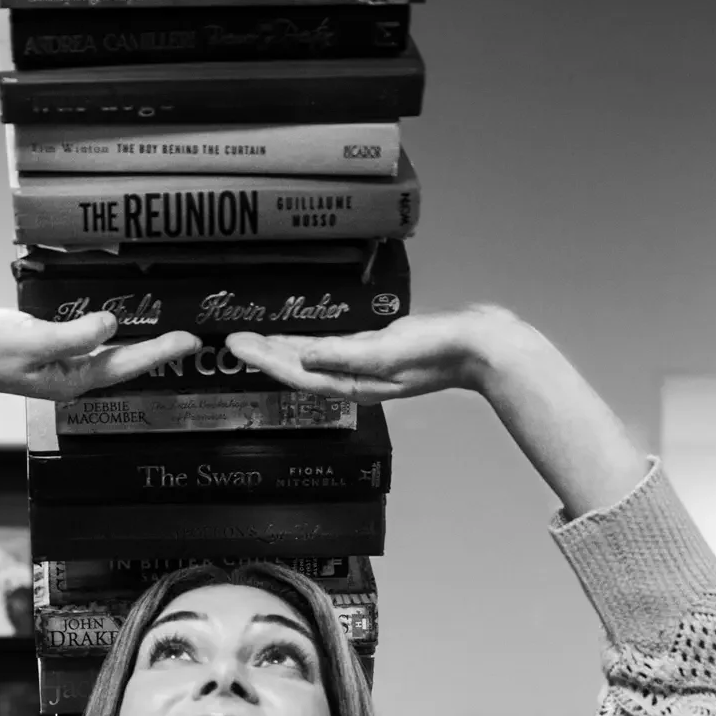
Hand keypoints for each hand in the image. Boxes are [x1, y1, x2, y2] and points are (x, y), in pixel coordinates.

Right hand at [0, 307, 199, 401]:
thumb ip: (75, 335)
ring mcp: (51, 364)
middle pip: (121, 363)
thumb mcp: (34, 338)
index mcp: (70, 379)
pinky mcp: (37, 348)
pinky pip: (79, 341)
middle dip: (154, 351)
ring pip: (102, 354)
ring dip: (130, 343)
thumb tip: (111, 325)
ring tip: (157, 330)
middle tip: (187, 337)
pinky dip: (99, 332)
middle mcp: (66, 376)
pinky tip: (106, 321)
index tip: (191, 341)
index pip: (126, 364)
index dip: (161, 352)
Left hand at [225, 306, 523, 403]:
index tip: (235, 345)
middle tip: (234, 340)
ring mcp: (368, 364)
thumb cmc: (437, 350)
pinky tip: (307, 334)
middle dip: (266, 355)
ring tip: (259, 338)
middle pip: (300, 367)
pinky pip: (335, 346)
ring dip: (285, 349)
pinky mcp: (381, 348)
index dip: (264, 359)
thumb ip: (345, 355)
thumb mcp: (387, 351)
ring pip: (315, 358)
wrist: (481, 346)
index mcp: (354, 381)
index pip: (297, 371)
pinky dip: (314, 340)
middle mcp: (356, 376)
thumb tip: (305, 357)